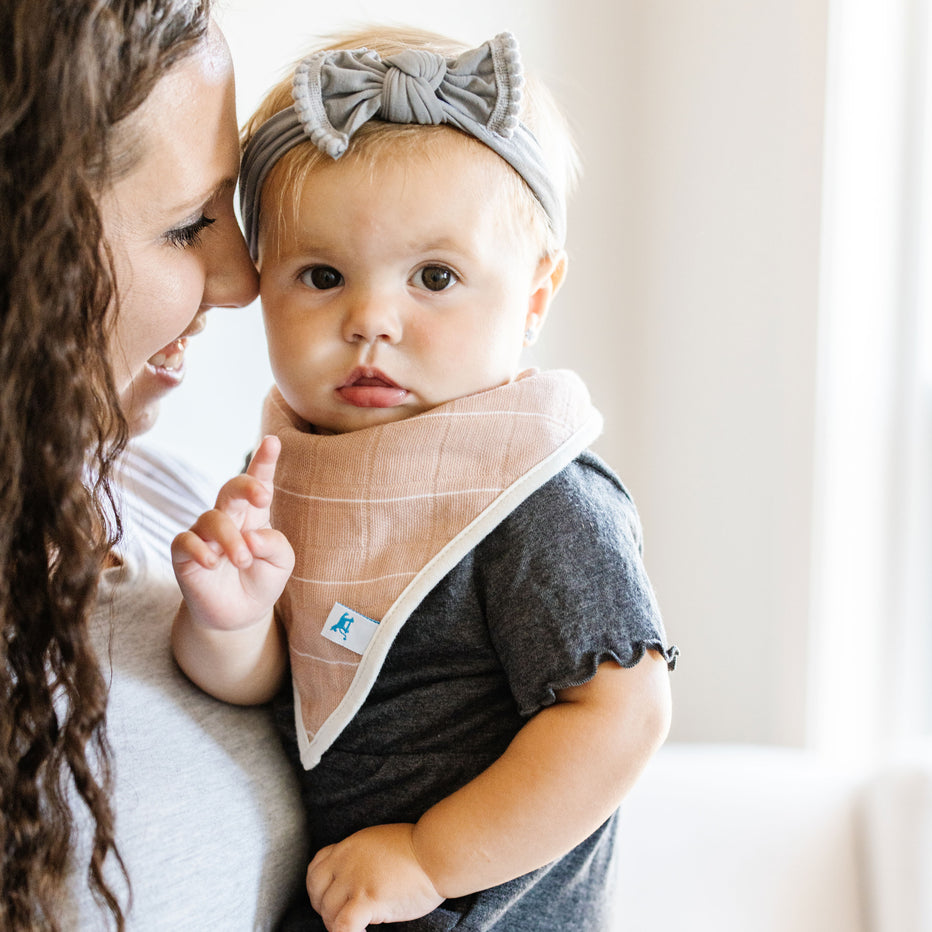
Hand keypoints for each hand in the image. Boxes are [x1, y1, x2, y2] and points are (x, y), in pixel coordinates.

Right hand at [171, 435, 293, 630]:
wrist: (238, 615)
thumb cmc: (261, 580)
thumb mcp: (281, 563)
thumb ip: (276, 545)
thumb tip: (252, 536)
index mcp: (254, 514)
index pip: (258, 482)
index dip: (264, 461)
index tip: (273, 441)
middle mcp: (228, 518)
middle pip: (231, 489)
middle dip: (246, 485)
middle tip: (264, 497)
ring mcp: (204, 534)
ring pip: (212, 519)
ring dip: (230, 539)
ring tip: (243, 560)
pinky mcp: (184, 553)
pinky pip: (185, 541)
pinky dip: (200, 550)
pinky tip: (213, 563)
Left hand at [307, 824, 443, 931]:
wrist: (435, 852)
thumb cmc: (417, 848)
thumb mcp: (378, 841)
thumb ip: (360, 857)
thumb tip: (353, 876)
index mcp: (348, 847)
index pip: (315, 869)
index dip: (318, 889)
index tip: (329, 898)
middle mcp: (346, 862)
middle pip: (317, 894)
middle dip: (326, 910)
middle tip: (343, 916)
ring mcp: (355, 881)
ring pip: (328, 913)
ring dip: (338, 925)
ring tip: (357, 928)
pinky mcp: (368, 900)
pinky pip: (343, 927)